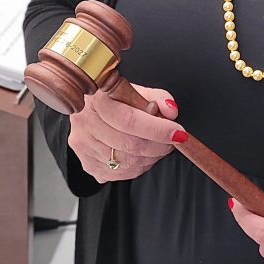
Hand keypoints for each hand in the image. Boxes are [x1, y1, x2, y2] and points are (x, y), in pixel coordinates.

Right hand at [68, 84, 183, 183]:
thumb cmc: (115, 99)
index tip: (178, 132)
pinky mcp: (89, 165)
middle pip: (130, 144)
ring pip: (128, 162)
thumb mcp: (137, 89)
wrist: (89, 110)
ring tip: (158, 144)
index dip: (158, 129)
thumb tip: (171, 111)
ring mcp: (85, 147)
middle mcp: (86, 125)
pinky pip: (122, 174)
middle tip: (173, 139)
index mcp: (98, 100)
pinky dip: (140, 166)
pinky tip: (143, 154)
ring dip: (152, 156)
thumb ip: (157, 97)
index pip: (129, 120)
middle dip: (160, 145)